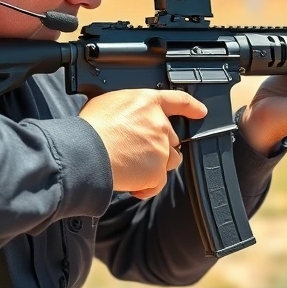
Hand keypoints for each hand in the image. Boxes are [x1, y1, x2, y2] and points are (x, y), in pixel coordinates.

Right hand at [79, 89, 206, 198]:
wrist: (86, 152)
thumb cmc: (90, 128)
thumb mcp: (107, 103)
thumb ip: (127, 108)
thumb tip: (127, 116)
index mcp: (146, 102)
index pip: (177, 100)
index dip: (191, 107)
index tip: (200, 112)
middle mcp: (158, 123)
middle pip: (171, 137)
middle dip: (158, 145)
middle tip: (136, 151)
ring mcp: (160, 148)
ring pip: (170, 160)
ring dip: (156, 165)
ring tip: (133, 167)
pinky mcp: (157, 171)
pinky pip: (158, 183)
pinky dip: (146, 187)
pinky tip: (132, 184)